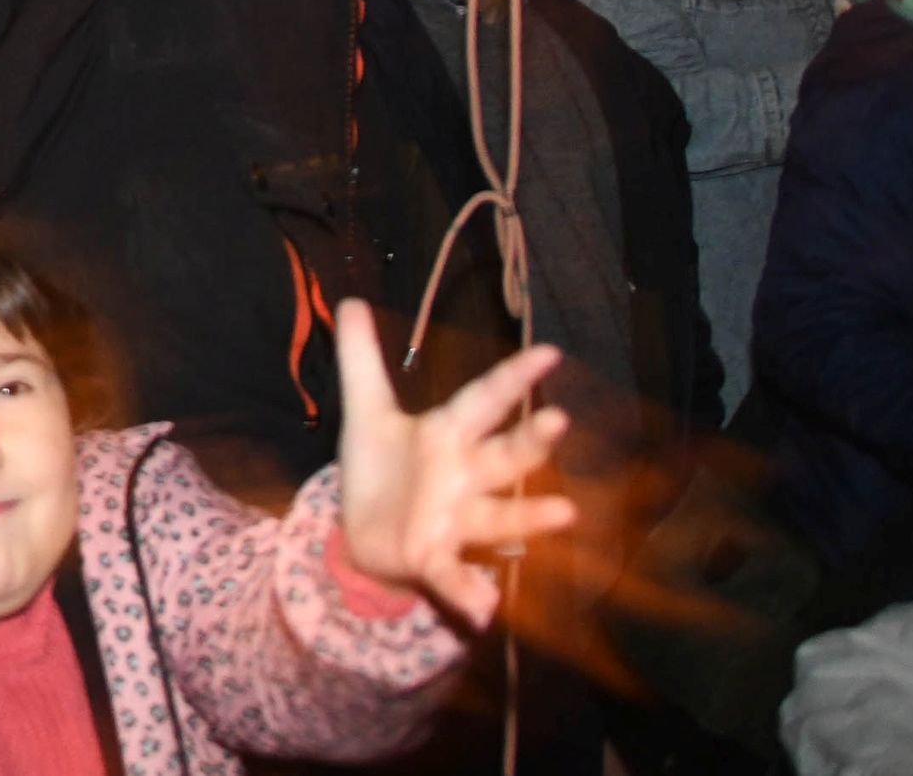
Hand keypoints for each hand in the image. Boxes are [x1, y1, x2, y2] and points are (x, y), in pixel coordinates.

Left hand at [332, 299, 575, 628]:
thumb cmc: (381, 468)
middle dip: (531, 444)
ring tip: (564, 514)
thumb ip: (362, 359)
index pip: (484, 400)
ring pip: (497, 517)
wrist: (363, 533)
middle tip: (561, 422)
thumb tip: (348, 301)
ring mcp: (453, 521)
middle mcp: (463, 477)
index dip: (514, 376)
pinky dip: (469, 594)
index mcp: (446, 435)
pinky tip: (486, 610)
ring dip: (529, 518)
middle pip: (503, 457)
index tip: (549, 352)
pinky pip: (454, 577)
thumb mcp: (365, 411)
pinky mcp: (432, 560)